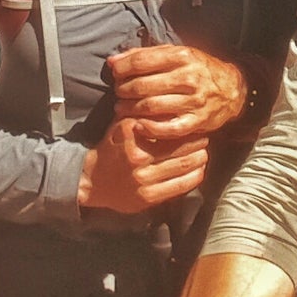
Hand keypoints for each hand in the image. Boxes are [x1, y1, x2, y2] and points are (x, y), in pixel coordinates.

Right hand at [78, 116, 208, 212]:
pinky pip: (180, 186)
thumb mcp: (121, 123)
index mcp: (132, 134)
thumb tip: (166, 99)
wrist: (92, 180)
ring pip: (184, 166)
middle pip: (180, 147)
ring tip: (204, 150)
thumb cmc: (112, 147)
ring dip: (199, 157)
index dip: (185, 124)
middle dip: (197, 141)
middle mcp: (138, 157)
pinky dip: (194, 176)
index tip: (195, 120)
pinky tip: (199, 168)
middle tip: (205, 135)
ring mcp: (143, 179)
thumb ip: (141, 112)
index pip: (167, 127)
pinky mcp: (148, 198)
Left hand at [108, 45, 246, 137]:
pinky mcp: (197, 121)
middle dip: (123, 90)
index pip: (142, 61)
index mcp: (182, 56)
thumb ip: (145, 55)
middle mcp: (188, 77)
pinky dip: (149, 129)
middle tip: (117, 92)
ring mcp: (193, 101)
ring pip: (151, 107)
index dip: (122, 68)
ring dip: (130, 109)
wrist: (232, 89)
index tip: (113, 72)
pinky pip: (168, 128)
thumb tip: (113, 61)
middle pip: (143, 85)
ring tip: (121, 108)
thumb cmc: (197, 69)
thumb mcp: (177, 54)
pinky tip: (138, 125)